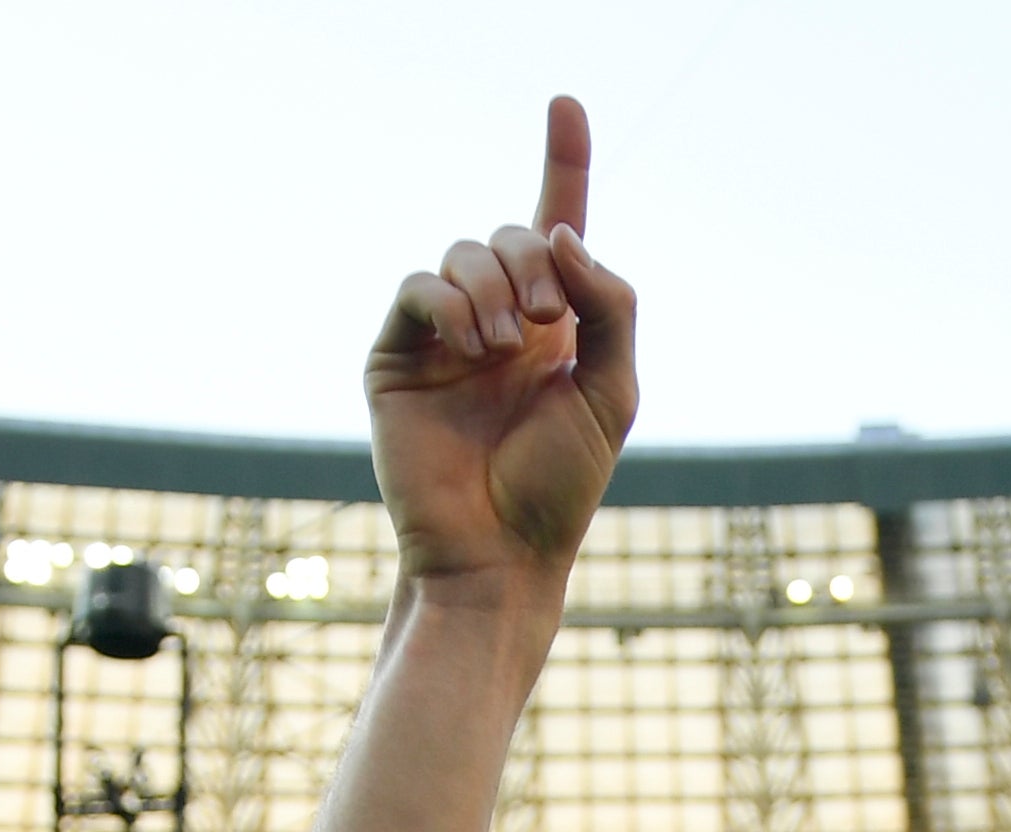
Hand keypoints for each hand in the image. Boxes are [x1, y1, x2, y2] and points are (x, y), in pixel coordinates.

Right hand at [369, 98, 639, 596]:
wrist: (500, 550)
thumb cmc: (560, 486)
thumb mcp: (613, 391)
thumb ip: (608, 304)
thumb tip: (562, 233)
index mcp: (556, 327)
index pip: (559, 230)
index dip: (563, 162)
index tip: (566, 101)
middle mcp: (499, 321)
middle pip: (514, 233)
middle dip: (534, 262)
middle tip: (544, 321)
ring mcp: (444, 336)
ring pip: (464, 251)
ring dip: (494, 287)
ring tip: (505, 350)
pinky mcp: (397, 355)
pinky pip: (419, 286)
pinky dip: (450, 303)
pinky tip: (472, 348)